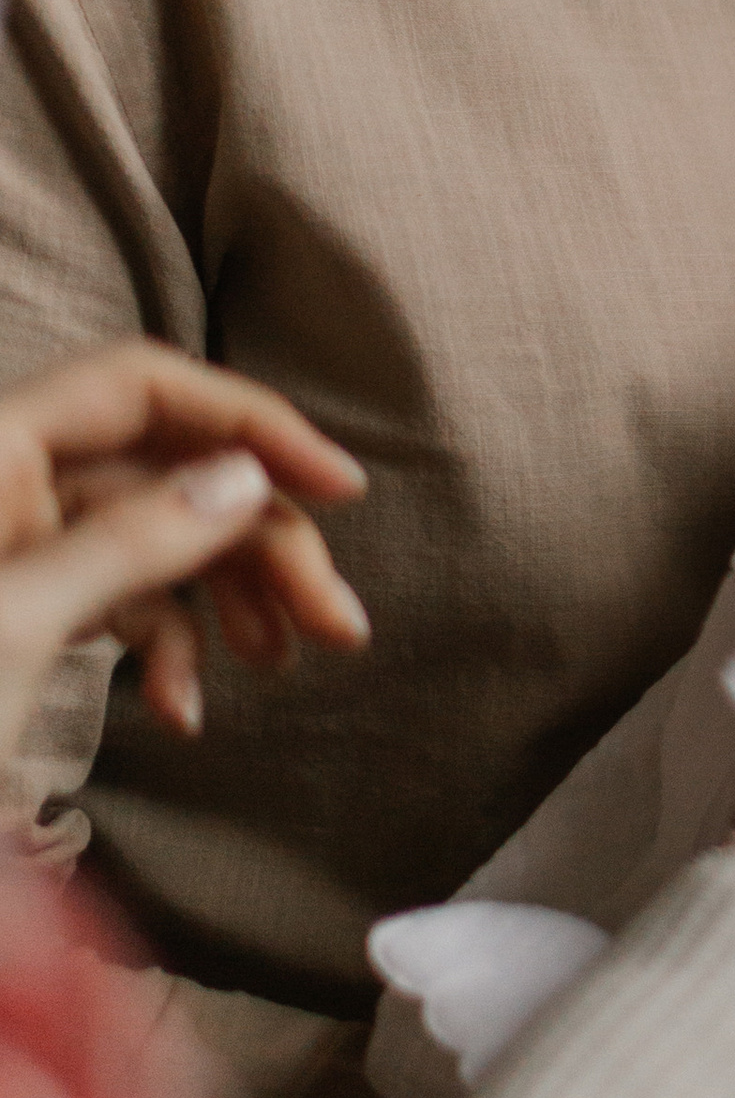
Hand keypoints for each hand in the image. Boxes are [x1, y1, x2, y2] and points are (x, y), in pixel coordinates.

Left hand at [0, 341, 368, 766]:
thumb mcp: (17, 627)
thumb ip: (133, 544)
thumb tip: (240, 479)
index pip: (145, 386)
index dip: (248, 422)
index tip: (339, 486)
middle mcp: (5, 485)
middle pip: (167, 471)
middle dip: (259, 541)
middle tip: (338, 623)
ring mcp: (14, 549)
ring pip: (156, 541)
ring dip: (231, 600)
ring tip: (283, 667)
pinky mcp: (22, 612)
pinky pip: (119, 602)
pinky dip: (166, 649)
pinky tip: (182, 710)